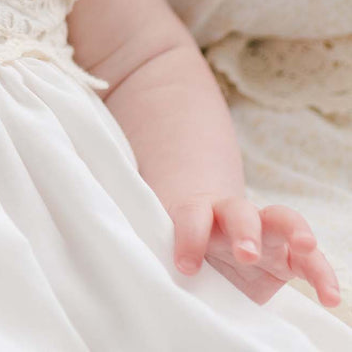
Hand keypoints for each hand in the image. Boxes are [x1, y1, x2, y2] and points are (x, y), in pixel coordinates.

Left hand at [168, 195, 341, 307]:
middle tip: (246, 254)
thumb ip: (183, 262)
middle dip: (245, 231)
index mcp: (199, 213)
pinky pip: (309, 259)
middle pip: (239, 212)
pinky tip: (330, 297)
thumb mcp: (181, 252)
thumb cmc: (192, 245)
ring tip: (306, 246)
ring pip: (282, 219)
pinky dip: (322, 274)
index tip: (186, 266)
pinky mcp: (287, 255)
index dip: (189, 238)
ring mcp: (264, 231)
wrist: (209, 236)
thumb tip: (178, 294)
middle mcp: (232, 216)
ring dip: (294, 231)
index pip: (193, 217)